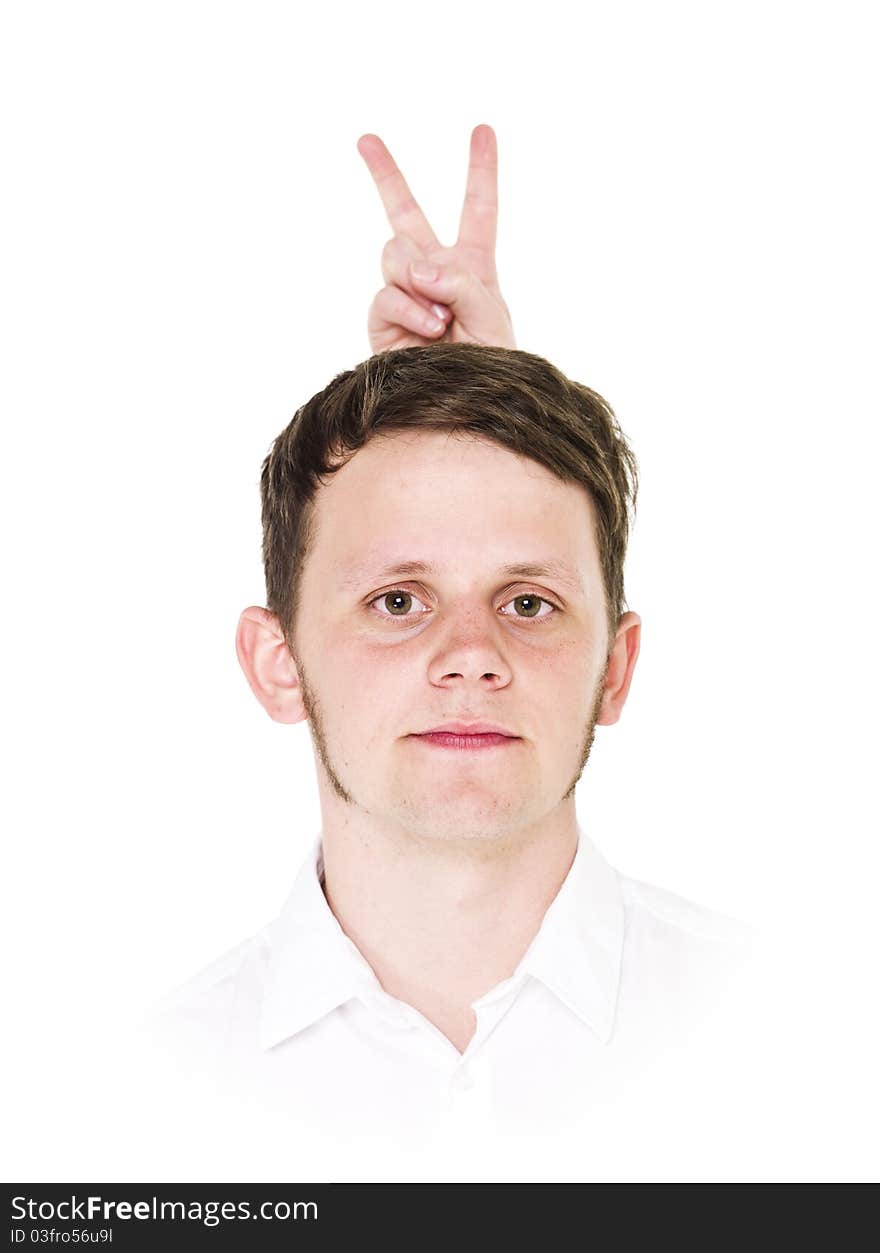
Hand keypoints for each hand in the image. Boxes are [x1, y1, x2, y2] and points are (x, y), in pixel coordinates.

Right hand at [357, 124, 515, 352]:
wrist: (463, 405)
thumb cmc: (489, 365)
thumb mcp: (491, 317)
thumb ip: (460, 283)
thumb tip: (419, 269)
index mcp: (471, 265)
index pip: (478, 209)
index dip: (481, 169)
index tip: (482, 130)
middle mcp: (433, 271)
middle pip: (405, 212)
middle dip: (385, 174)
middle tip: (365, 138)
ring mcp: (405, 293)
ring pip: (395, 251)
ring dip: (417, 278)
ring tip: (441, 319)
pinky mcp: (384, 318)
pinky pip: (387, 293)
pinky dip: (409, 308)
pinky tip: (429, 328)